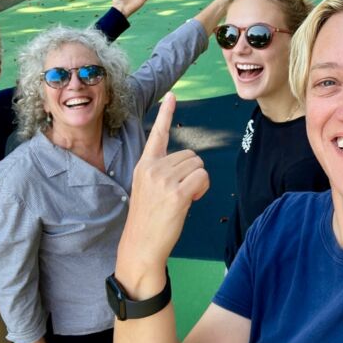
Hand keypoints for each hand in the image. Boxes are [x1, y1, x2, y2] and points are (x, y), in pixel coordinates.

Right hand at [116, 93, 208, 296]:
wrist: (140, 247)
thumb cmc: (148, 221)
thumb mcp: (148, 189)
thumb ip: (164, 172)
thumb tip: (189, 166)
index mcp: (144, 165)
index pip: (158, 134)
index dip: (166, 113)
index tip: (173, 94)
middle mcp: (152, 168)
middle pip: (191, 155)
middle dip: (193, 173)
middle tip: (180, 194)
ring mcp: (163, 179)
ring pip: (199, 166)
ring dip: (199, 182)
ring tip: (182, 200)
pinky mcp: (176, 193)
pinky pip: (202, 178)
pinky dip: (202, 189)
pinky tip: (190, 202)